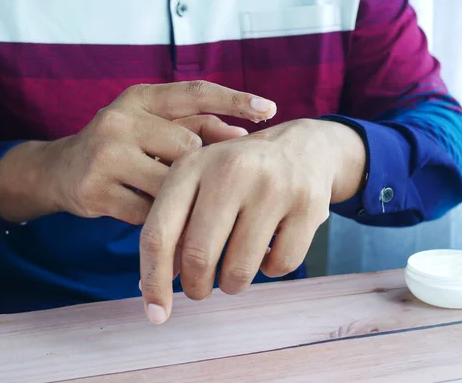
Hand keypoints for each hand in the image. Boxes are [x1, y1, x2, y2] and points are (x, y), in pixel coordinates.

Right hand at [0, 81, 276, 223]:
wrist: (59, 171)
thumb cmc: (123, 147)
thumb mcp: (153, 127)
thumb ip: (196, 128)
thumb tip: (243, 137)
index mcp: (140, 98)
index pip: (195, 93)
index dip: (235, 99)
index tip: (270, 109)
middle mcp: (120, 120)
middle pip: (188, 147)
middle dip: (201, 169)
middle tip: (205, 184)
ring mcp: (105, 155)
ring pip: (171, 183)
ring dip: (182, 196)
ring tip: (179, 200)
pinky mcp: (95, 191)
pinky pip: (150, 212)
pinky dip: (162, 217)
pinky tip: (159, 215)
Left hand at [139, 118, 366, 323]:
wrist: (303, 147)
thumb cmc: (239, 175)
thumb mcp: (200, 184)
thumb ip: (174, 225)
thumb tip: (154, 284)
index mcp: (192, 165)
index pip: (159, 233)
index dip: (154, 281)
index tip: (156, 314)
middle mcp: (231, 170)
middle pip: (198, 256)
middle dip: (196, 287)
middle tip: (201, 289)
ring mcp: (272, 186)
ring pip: (239, 269)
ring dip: (232, 284)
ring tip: (235, 269)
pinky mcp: (307, 204)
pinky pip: (280, 266)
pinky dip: (271, 270)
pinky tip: (269, 249)